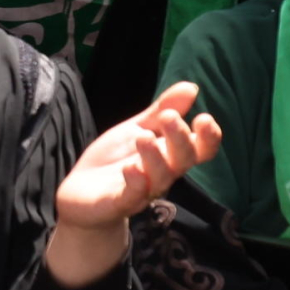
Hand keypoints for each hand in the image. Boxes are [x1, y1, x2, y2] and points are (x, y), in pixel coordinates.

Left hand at [45, 82, 223, 287]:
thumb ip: (162, 110)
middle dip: (180, 138)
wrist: (81, 193)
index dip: (208, 137)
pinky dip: (134, 182)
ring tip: (142, 137)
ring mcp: (142, 190)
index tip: (204, 118)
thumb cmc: (115, 159)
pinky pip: (133, 196)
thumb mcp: (137, 128)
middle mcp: (162, 174)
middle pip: (184, 160)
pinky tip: (129, 168)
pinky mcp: (120, 202)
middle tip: (168, 117)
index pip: (200, 149)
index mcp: (170, 154)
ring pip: (160, 177)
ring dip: (155, 157)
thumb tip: (192, 87)